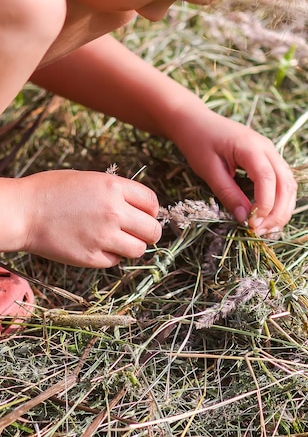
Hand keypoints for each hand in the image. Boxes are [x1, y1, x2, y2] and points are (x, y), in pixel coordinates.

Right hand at [17, 170, 161, 266]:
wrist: (21, 212)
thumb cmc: (51, 191)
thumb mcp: (89, 179)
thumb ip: (117, 192)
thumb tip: (141, 208)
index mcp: (113, 188)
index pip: (152, 203)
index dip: (151, 211)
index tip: (144, 215)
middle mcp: (114, 212)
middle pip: (153, 230)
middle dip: (149, 232)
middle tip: (138, 233)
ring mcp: (103, 236)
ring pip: (139, 249)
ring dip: (132, 246)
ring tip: (118, 241)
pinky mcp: (91, 257)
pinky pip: (116, 261)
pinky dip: (111, 256)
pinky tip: (97, 246)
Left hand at [172, 111, 296, 235]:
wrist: (196, 120)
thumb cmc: (198, 142)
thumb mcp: (209, 170)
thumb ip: (228, 194)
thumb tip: (243, 219)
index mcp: (251, 147)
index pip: (268, 179)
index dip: (265, 205)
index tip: (253, 224)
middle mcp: (268, 148)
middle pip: (286, 183)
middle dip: (278, 212)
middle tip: (261, 232)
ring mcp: (271, 152)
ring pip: (289, 184)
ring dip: (282, 209)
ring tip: (267, 229)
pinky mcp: (269, 159)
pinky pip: (283, 182)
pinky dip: (280, 201)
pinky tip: (268, 216)